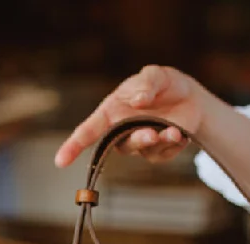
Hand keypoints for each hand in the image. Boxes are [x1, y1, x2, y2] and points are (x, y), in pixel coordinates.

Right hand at [55, 65, 206, 167]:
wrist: (190, 99)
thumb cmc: (165, 85)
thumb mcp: (156, 75)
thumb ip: (147, 83)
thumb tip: (137, 101)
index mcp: (111, 112)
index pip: (88, 131)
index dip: (73, 146)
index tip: (60, 162)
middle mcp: (121, 130)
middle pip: (119, 144)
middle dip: (137, 140)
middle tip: (152, 134)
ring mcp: (139, 143)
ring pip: (142, 149)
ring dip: (158, 141)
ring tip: (174, 131)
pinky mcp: (157, 153)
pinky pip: (162, 154)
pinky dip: (173, 143)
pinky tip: (181, 133)